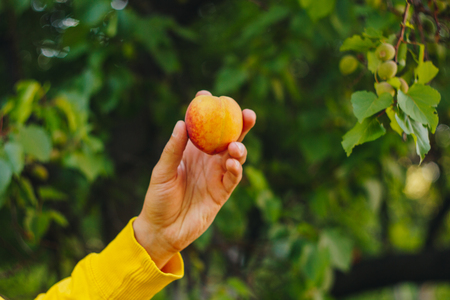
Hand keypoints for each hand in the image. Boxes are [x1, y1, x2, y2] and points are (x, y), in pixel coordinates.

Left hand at [133, 90, 256, 268]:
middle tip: (246, 112)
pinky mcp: (221, 192)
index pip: (201, 127)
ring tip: (235, 145)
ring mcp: (216, 175)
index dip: (206, 110)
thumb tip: (182, 123)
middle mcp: (206, 160)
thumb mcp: (162, 172)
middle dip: (238, 124)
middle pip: (226, 137)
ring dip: (239, 148)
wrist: (162, 230)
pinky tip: (232, 163)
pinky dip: (235, 169)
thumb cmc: (158, 199)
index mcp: (190, 151)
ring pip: (234, 156)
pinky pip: (233, 178)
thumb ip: (173, 150)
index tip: (207, 96)